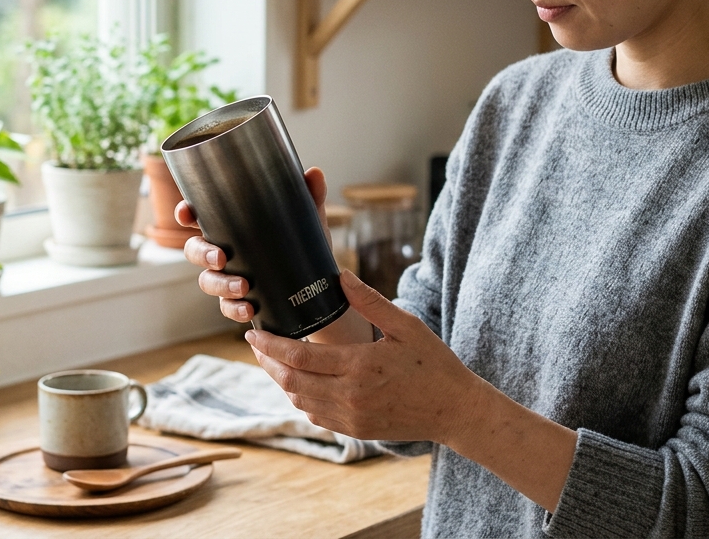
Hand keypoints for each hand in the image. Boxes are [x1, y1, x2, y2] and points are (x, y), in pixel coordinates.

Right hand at [177, 167, 330, 323]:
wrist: (318, 286)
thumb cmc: (302, 246)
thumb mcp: (307, 221)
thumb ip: (309, 197)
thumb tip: (314, 173)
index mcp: (231, 226)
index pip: (199, 216)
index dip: (185, 213)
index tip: (186, 213)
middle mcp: (223, 251)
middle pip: (194, 251)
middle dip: (202, 254)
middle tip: (220, 258)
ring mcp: (228, 277)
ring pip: (208, 281)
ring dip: (221, 285)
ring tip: (243, 287)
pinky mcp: (239, 300)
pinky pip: (227, 307)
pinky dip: (235, 309)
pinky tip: (249, 309)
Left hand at [245, 269, 489, 443]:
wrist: (455, 410)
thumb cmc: (434, 364)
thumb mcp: (406, 326)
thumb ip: (370, 302)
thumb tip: (341, 275)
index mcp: (359, 366)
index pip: (298, 357)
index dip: (270, 345)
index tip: (253, 332)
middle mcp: (350, 396)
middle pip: (290, 382)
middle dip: (267, 362)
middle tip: (256, 344)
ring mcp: (351, 418)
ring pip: (299, 401)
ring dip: (281, 381)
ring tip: (273, 360)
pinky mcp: (356, 431)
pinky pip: (316, 416)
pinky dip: (301, 399)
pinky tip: (301, 383)